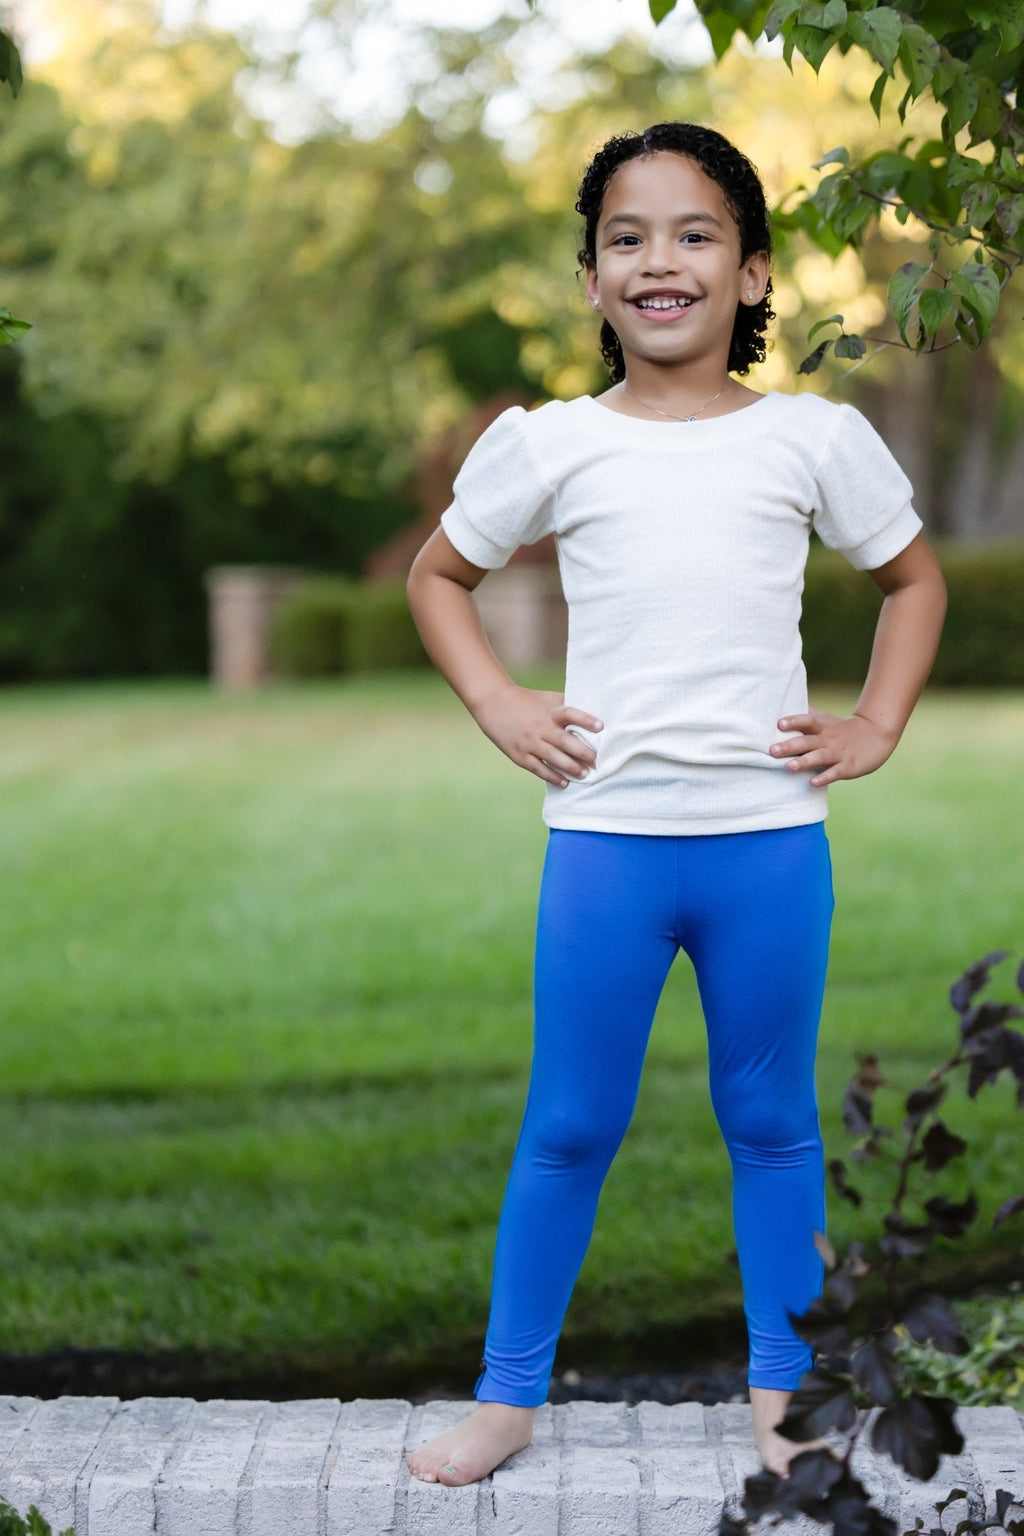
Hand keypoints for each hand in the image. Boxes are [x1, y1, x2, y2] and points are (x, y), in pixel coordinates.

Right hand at [473, 685, 602, 787]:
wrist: (494, 704)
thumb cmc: (527, 701)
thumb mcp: (547, 699)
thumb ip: (566, 705)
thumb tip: (593, 710)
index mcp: (550, 712)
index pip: (571, 714)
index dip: (586, 720)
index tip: (601, 727)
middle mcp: (541, 727)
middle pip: (565, 741)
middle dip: (582, 752)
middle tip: (596, 760)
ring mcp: (530, 742)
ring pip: (554, 758)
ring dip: (571, 768)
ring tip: (585, 775)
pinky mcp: (520, 755)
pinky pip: (539, 769)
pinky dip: (552, 777)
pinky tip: (565, 782)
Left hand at [769, 709, 897, 787]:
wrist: (877, 734)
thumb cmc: (842, 729)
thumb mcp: (825, 720)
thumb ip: (806, 716)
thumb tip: (783, 703)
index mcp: (822, 726)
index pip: (807, 721)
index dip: (794, 721)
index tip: (779, 724)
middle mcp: (828, 739)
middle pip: (808, 740)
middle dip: (790, 745)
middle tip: (772, 750)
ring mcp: (839, 753)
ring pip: (820, 757)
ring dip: (804, 761)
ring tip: (789, 767)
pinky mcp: (848, 766)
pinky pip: (835, 772)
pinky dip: (824, 777)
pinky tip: (812, 782)